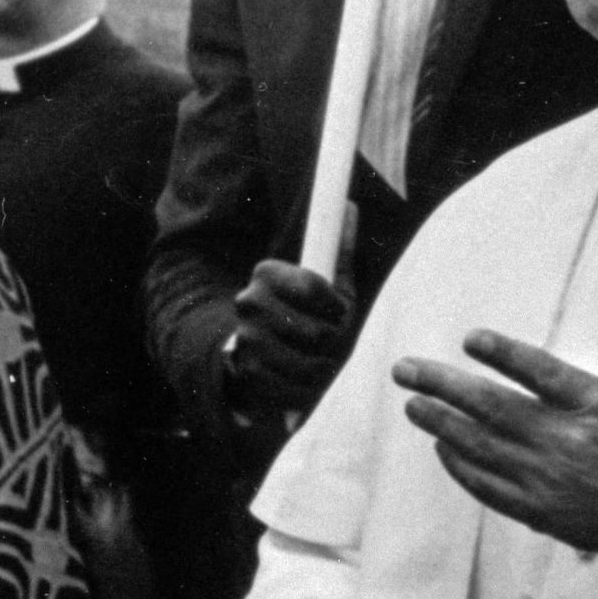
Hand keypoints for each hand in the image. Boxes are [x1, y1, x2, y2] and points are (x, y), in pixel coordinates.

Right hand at [225, 260, 354, 417]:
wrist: (261, 352)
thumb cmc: (306, 314)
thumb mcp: (326, 282)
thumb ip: (339, 248)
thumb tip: (351, 206)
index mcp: (267, 272)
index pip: (313, 285)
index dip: (336, 306)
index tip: (338, 312)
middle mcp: (249, 302)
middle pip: (316, 331)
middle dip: (334, 342)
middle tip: (331, 343)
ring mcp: (246, 338)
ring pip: (307, 363)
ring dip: (324, 369)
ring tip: (322, 364)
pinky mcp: (246, 372)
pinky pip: (292, 389)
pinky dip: (307, 392)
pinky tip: (306, 383)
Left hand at [393, 256, 597, 568]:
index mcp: (594, 403)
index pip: (543, 374)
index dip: (507, 355)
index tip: (471, 339)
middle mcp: (567, 441)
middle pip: (495, 409)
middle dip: (445, 387)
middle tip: (405, 370)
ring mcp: (548, 478)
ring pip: (482, 447)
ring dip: (442, 424)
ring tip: (411, 404)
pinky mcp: (537, 509)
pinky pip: (488, 486)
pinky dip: (461, 466)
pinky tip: (441, 445)